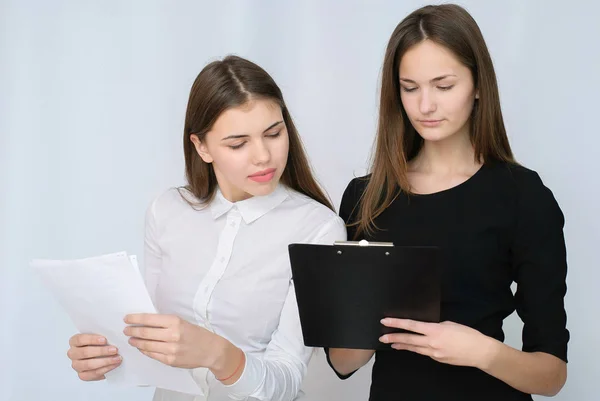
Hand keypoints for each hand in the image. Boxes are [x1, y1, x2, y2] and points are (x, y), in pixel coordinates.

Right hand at [67, 334, 121, 380]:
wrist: (103, 355)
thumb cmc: (101, 343)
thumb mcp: (101, 336)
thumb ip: (104, 334)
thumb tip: (116, 333)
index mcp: (74, 341)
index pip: (80, 339)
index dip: (92, 339)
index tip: (104, 340)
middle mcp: (73, 353)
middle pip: (85, 352)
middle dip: (101, 351)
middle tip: (115, 350)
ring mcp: (76, 365)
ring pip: (89, 364)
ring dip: (105, 361)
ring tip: (117, 358)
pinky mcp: (82, 375)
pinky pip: (92, 374)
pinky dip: (105, 369)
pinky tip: (113, 365)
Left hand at [124, 314, 222, 368]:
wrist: (211, 350)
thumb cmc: (197, 334)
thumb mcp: (183, 322)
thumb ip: (166, 323)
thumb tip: (146, 323)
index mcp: (175, 322)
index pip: (149, 319)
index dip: (135, 319)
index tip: (127, 318)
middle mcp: (172, 335)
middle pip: (144, 333)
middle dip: (132, 331)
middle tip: (126, 330)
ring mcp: (171, 349)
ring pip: (146, 345)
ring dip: (136, 342)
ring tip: (131, 340)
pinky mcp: (170, 360)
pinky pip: (152, 355)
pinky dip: (144, 350)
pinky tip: (141, 348)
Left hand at [379, 318, 497, 368]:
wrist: (479, 352)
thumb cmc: (467, 334)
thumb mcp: (449, 324)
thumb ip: (435, 326)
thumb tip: (426, 328)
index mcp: (434, 330)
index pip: (411, 326)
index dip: (397, 323)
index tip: (385, 322)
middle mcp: (431, 342)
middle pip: (408, 339)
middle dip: (394, 338)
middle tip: (382, 338)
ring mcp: (434, 353)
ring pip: (414, 348)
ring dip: (402, 345)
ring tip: (392, 344)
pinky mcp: (437, 359)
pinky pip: (424, 353)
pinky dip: (416, 349)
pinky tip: (411, 347)